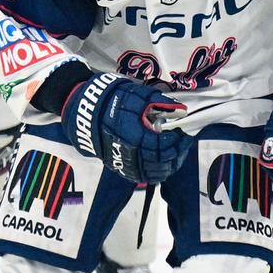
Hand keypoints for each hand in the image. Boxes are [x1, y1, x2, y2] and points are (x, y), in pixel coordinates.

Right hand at [63, 73, 191, 186]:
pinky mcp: (123, 168)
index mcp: (133, 136)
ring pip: (156, 173)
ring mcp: (126, 163)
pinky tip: (166, 163)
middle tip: (184, 142)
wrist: (87, 113)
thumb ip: (159, 102)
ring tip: (178, 152)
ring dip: (171, 164)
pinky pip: (146, 177)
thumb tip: (181, 110)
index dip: (177, 141)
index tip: (183, 133)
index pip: (162, 146)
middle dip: (178, 152)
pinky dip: (159, 172)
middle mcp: (130, 154)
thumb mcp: (136, 95)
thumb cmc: (112, 101)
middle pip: (162, 161)